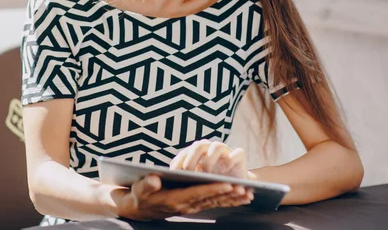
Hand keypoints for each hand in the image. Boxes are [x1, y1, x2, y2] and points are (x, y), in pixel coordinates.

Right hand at [114, 174, 253, 220]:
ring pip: (215, 202)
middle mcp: (186, 205)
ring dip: (232, 199)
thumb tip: (154, 179)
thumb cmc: (140, 194)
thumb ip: (147, 184)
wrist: (139, 207)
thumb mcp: (139, 188)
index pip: (197, 193)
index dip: (212, 189)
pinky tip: (241, 197)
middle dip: (229, 194)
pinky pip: (214, 203)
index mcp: (174, 199)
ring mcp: (191, 206)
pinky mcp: (194, 205)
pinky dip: (228, 200)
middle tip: (245, 189)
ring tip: (249, 193)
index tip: (227, 184)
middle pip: (211, 199)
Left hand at [170, 140, 248, 178]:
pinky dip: (231, 160)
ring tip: (207, 174)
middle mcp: (210, 148)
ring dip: (209, 160)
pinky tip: (225, 170)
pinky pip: (237, 152)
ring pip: (216, 147)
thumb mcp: (196, 180)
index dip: (179, 161)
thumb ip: (185, 176)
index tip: (174, 173)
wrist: (234, 185)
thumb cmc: (211, 182)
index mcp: (197, 152)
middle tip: (188, 172)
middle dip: (192, 159)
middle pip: (198, 146)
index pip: (185, 153)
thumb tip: (168, 178)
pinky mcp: (240, 155)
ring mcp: (226, 150)